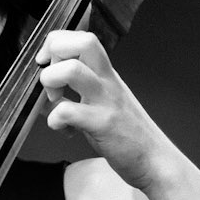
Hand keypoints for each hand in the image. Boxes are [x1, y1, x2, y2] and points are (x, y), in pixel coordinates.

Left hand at [37, 30, 170, 193]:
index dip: (58, 43)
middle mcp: (107, 81)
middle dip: (55, 53)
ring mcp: (106, 101)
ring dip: (52, 83)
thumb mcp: (102, 106)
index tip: (46, 62)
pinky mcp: (103, 124)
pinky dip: (55, 120)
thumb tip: (43, 97)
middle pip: (82, 41)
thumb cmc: (127, 136)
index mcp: (107, 74)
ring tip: (54, 102)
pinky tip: (64, 130)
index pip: (83, 38)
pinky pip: (68, 111)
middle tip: (51, 79)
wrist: (155, 161)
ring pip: (72, 70)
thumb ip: (76, 96)